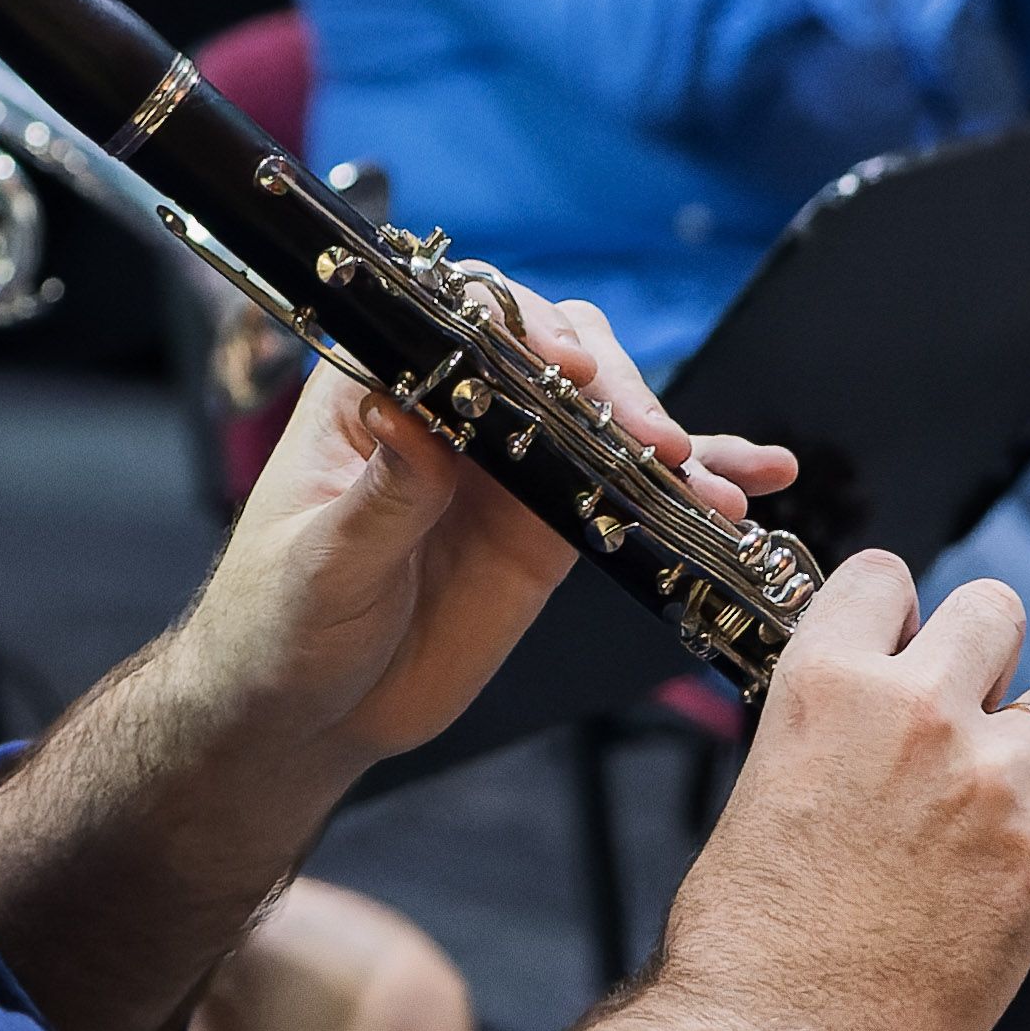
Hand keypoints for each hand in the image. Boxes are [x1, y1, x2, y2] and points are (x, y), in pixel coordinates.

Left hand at [168, 288, 795, 774]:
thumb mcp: (320, 564)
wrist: (305, 712)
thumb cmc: (277, 625)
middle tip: (653, 442)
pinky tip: (752, 485)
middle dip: (613, 386)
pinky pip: (632, 490)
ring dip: (670, 436)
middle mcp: (452, 407)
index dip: (520, 326)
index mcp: (375, 386)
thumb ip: (379, 495)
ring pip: (604, 414)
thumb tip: (411, 416)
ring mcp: (510, 463)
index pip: (456, 318)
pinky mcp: (552, 524)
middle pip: (550, 352)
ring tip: (718, 483)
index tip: (569, 368)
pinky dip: (692, 483)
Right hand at [548, 555, 1029, 1030]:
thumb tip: (867, 728)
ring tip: (1025, 789)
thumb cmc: (744, 936)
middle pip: (996, 610)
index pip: (884, 576)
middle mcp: (913, 711)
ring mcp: (990, 782)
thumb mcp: (763, 790)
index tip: (904, 648)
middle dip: (989, 654)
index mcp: (824, 682)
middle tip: (973, 710)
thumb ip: (826, 736)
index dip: (898, 612)